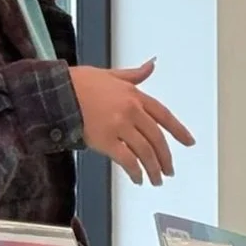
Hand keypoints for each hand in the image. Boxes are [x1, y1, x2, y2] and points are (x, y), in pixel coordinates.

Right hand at [70, 59, 193, 184]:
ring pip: (145, 152)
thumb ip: (135, 75)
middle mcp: (131, 111)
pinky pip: (126, 159)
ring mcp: (119, 127)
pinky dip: (135, 171)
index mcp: (135, 96)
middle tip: (170, 171)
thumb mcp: (111, 74)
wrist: (56, 92)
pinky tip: (138, 179)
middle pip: (156, 138)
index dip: (179, 131)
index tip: (189, 142)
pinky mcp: (105, 141)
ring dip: (153, 169)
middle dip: (166, 157)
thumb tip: (152, 65)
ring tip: (157, 180)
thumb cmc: (80, 82)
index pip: (164, 115)